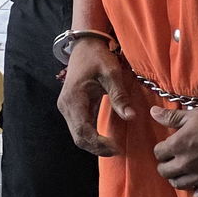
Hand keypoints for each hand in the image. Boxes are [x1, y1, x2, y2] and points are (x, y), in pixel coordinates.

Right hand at [59, 39, 135, 156]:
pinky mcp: (72, 108)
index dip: (99, 144)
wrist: (85, 45)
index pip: (83, 131)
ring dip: (94, 144)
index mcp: (73, 99)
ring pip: (78, 135)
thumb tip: (131, 117)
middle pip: (79, 137)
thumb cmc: (97, 57)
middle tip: (117, 151)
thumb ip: (119, 95)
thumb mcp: (111, 73)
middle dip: (97, 148)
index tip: (116, 148)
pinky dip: (92, 136)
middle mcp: (66, 106)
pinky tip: (106, 139)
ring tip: (114, 148)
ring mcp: (67, 108)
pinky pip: (80, 128)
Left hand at [151, 102, 197, 196]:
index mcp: (178, 145)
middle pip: (164, 171)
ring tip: (185, 171)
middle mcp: (185, 163)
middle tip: (175, 159)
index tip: (170, 146)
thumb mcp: (194, 115)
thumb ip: (171, 117)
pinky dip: (197, 193)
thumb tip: (152, 113)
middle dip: (167, 164)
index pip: (158, 153)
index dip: (163, 148)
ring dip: (178, 178)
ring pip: (178, 184)